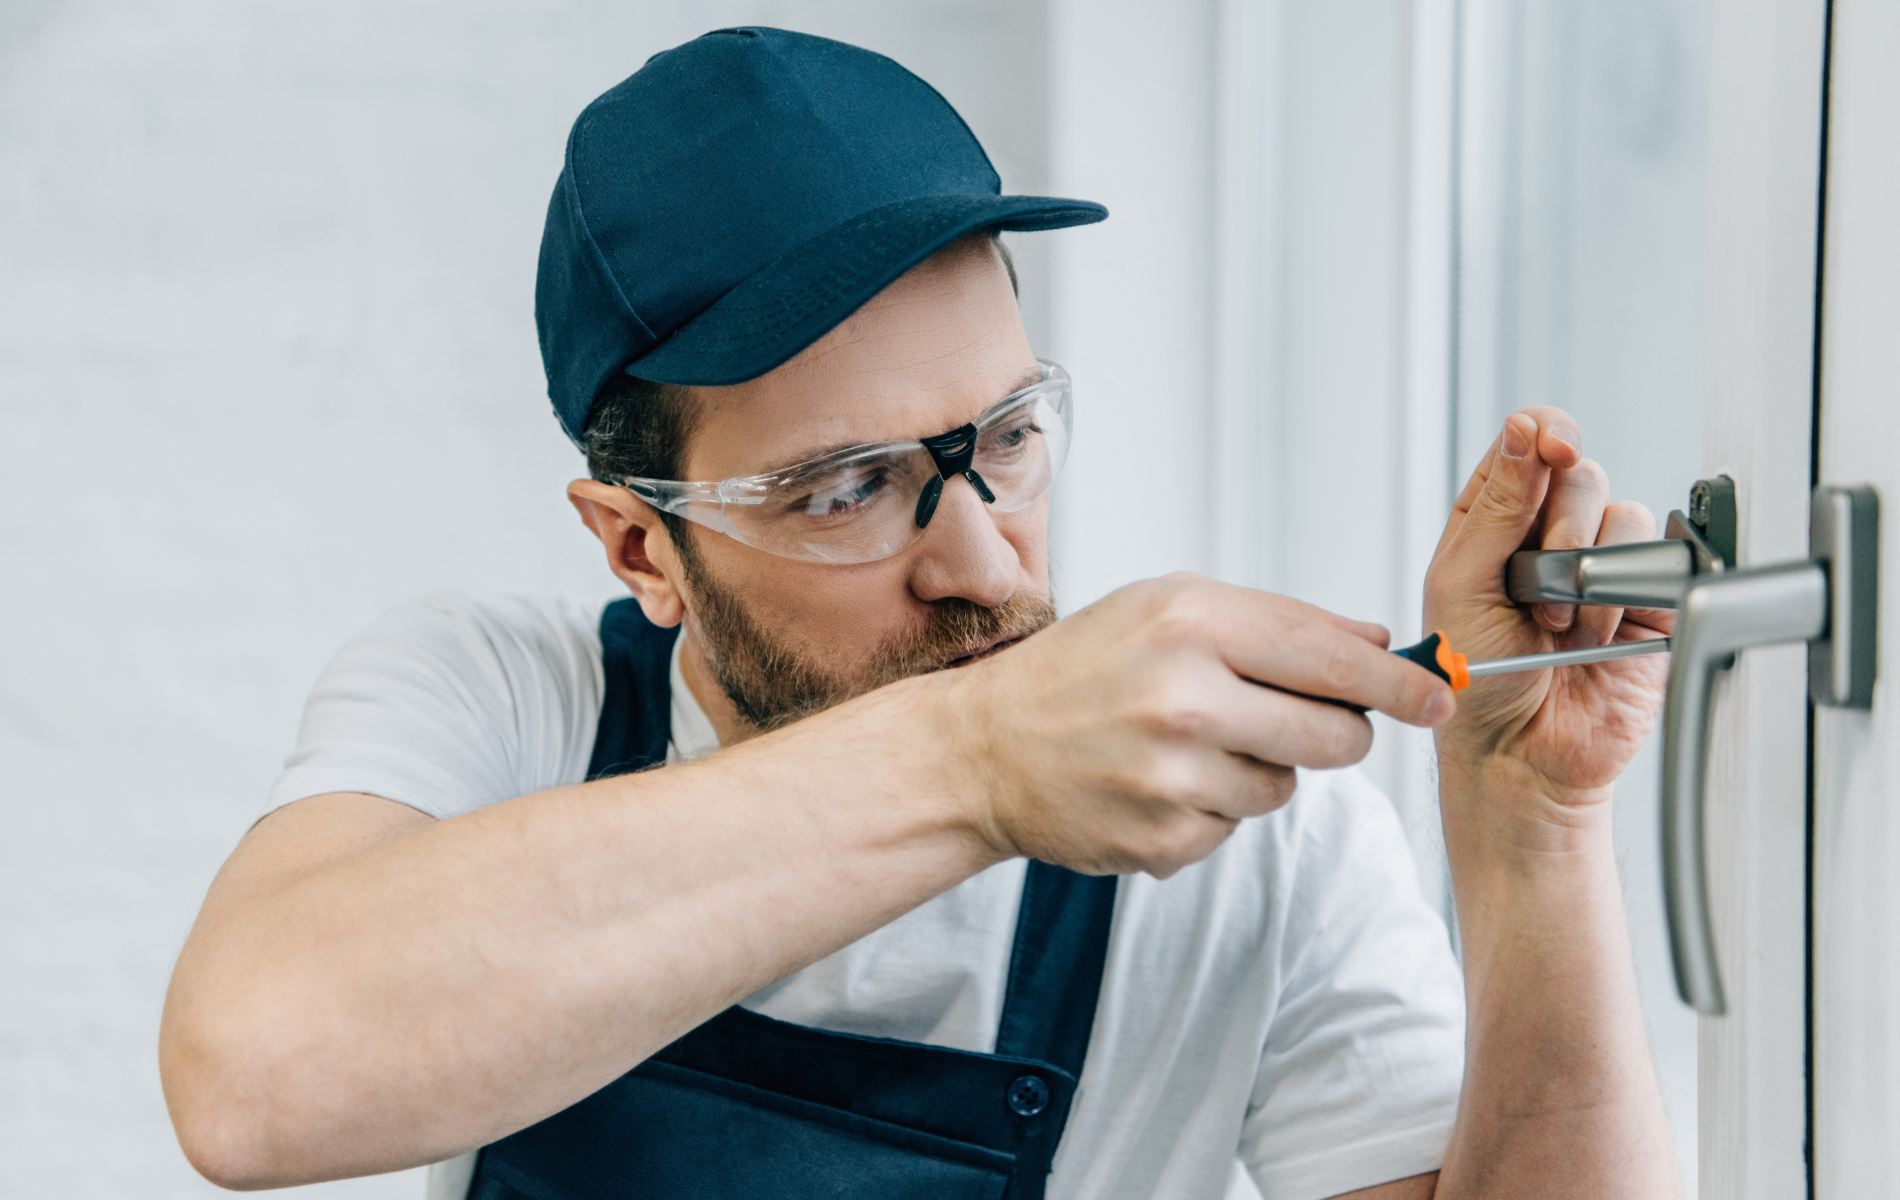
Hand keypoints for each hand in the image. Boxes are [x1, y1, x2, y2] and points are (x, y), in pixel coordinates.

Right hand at [941, 574, 1454, 876]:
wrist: (984, 747)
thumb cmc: (1080, 669)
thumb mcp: (1169, 608)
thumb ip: (1279, 622)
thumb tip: (1380, 643)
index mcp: (1189, 622)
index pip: (1332, 658)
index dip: (1400, 683)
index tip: (1440, 696)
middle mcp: (1182, 698)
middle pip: (1334, 736)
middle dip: (1339, 733)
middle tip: (1306, 723)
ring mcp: (1171, 776)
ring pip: (1286, 789)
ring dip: (1261, 772)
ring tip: (1193, 746)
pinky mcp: (1160, 839)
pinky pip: (1234, 830)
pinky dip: (1212, 811)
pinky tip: (1159, 784)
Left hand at [1425, 408, 1671, 816]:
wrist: (1518, 754)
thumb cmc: (1474, 679)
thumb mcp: (1461, 583)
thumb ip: (1497, 506)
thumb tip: (1524, 430)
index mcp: (1493, 519)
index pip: (1526, 443)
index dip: (1542, 433)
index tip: (1548, 445)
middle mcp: (1548, 535)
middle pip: (1579, 472)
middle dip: (1559, 526)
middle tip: (1533, 588)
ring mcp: (1599, 566)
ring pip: (1621, 513)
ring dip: (1586, 572)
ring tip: (1558, 626)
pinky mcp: (1646, 599)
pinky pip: (1657, 561)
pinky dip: (1622, 596)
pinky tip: (1594, 636)